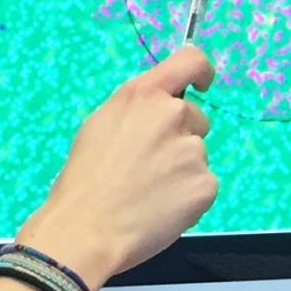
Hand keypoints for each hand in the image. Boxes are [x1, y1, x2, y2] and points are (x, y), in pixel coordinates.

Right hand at [13, 46, 218, 288]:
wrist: (87, 229)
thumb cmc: (84, 180)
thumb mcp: (102, 125)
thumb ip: (138, 111)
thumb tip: (156, 111)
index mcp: (144, 95)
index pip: (191, 61)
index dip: (201, 71)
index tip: (202, 85)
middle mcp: (174, 115)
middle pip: (196, 118)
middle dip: (180, 136)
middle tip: (149, 165)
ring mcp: (194, 150)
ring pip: (197, 156)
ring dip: (182, 170)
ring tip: (148, 193)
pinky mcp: (206, 184)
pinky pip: (203, 185)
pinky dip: (188, 197)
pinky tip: (160, 209)